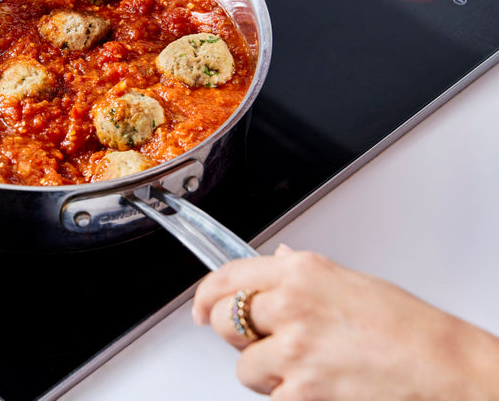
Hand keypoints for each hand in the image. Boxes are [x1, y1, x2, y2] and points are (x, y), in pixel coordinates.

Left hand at [191, 245, 498, 399]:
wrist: (448, 375)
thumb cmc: (412, 333)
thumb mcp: (354, 285)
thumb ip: (303, 275)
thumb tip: (277, 260)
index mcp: (302, 273)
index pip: (228, 276)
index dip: (205, 294)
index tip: (199, 306)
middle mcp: (291, 306)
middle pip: (223, 319)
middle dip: (237, 334)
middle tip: (267, 342)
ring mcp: (292, 351)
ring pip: (244, 366)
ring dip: (267, 372)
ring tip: (311, 368)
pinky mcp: (298, 394)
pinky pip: (271, 397)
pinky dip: (289, 397)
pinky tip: (322, 387)